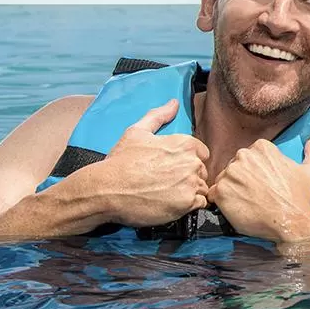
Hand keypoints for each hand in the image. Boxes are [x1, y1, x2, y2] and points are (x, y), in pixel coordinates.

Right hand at [97, 99, 209, 226]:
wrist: (107, 189)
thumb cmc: (121, 161)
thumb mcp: (137, 131)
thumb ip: (159, 116)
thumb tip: (174, 103)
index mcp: (185, 143)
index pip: (202, 153)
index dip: (188, 160)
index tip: (173, 167)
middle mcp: (192, 162)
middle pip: (202, 171)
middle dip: (189, 176)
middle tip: (168, 182)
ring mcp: (190, 184)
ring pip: (202, 188)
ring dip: (190, 191)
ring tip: (169, 194)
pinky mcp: (186, 204)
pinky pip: (199, 203)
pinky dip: (189, 204)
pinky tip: (172, 203)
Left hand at [208, 137, 309, 242]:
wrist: (292, 224)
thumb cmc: (301, 199)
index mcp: (261, 147)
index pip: (250, 157)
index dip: (255, 173)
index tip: (264, 185)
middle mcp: (243, 156)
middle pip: (235, 167)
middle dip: (242, 180)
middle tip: (255, 197)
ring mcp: (230, 174)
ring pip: (224, 180)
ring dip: (231, 191)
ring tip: (245, 205)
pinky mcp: (220, 192)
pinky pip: (214, 194)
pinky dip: (221, 202)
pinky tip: (235, 210)